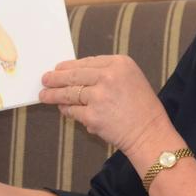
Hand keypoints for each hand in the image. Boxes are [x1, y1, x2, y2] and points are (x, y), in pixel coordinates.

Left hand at [39, 55, 170, 154]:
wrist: (150, 133)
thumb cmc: (142, 109)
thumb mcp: (131, 79)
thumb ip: (108, 73)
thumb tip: (77, 76)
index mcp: (120, 63)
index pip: (87, 62)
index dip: (70, 66)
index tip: (59, 68)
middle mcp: (109, 76)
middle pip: (74, 75)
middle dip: (56, 78)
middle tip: (45, 80)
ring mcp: (99, 96)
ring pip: (69, 93)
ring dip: (54, 94)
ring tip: (45, 95)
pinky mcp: (93, 115)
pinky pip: (73, 111)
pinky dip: (66, 110)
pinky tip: (62, 109)